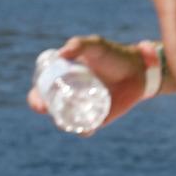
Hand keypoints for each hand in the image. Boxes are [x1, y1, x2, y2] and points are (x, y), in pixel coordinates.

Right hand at [28, 35, 148, 130]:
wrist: (139, 69)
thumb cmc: (115, 55)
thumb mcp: (96, 46)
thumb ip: (79, 44)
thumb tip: (60, 55)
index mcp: (62, 80)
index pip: (41, 91)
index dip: (36, 98)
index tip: (40, 101)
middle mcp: (69, 95)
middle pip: (49, 108)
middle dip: (45, 111)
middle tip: (50, 109)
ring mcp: (82, 108)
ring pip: (64, 121)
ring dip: (63, 124)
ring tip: (68, 122)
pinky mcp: (96, 118)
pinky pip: (84, 129)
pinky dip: (83, 131)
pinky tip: (87, 129)